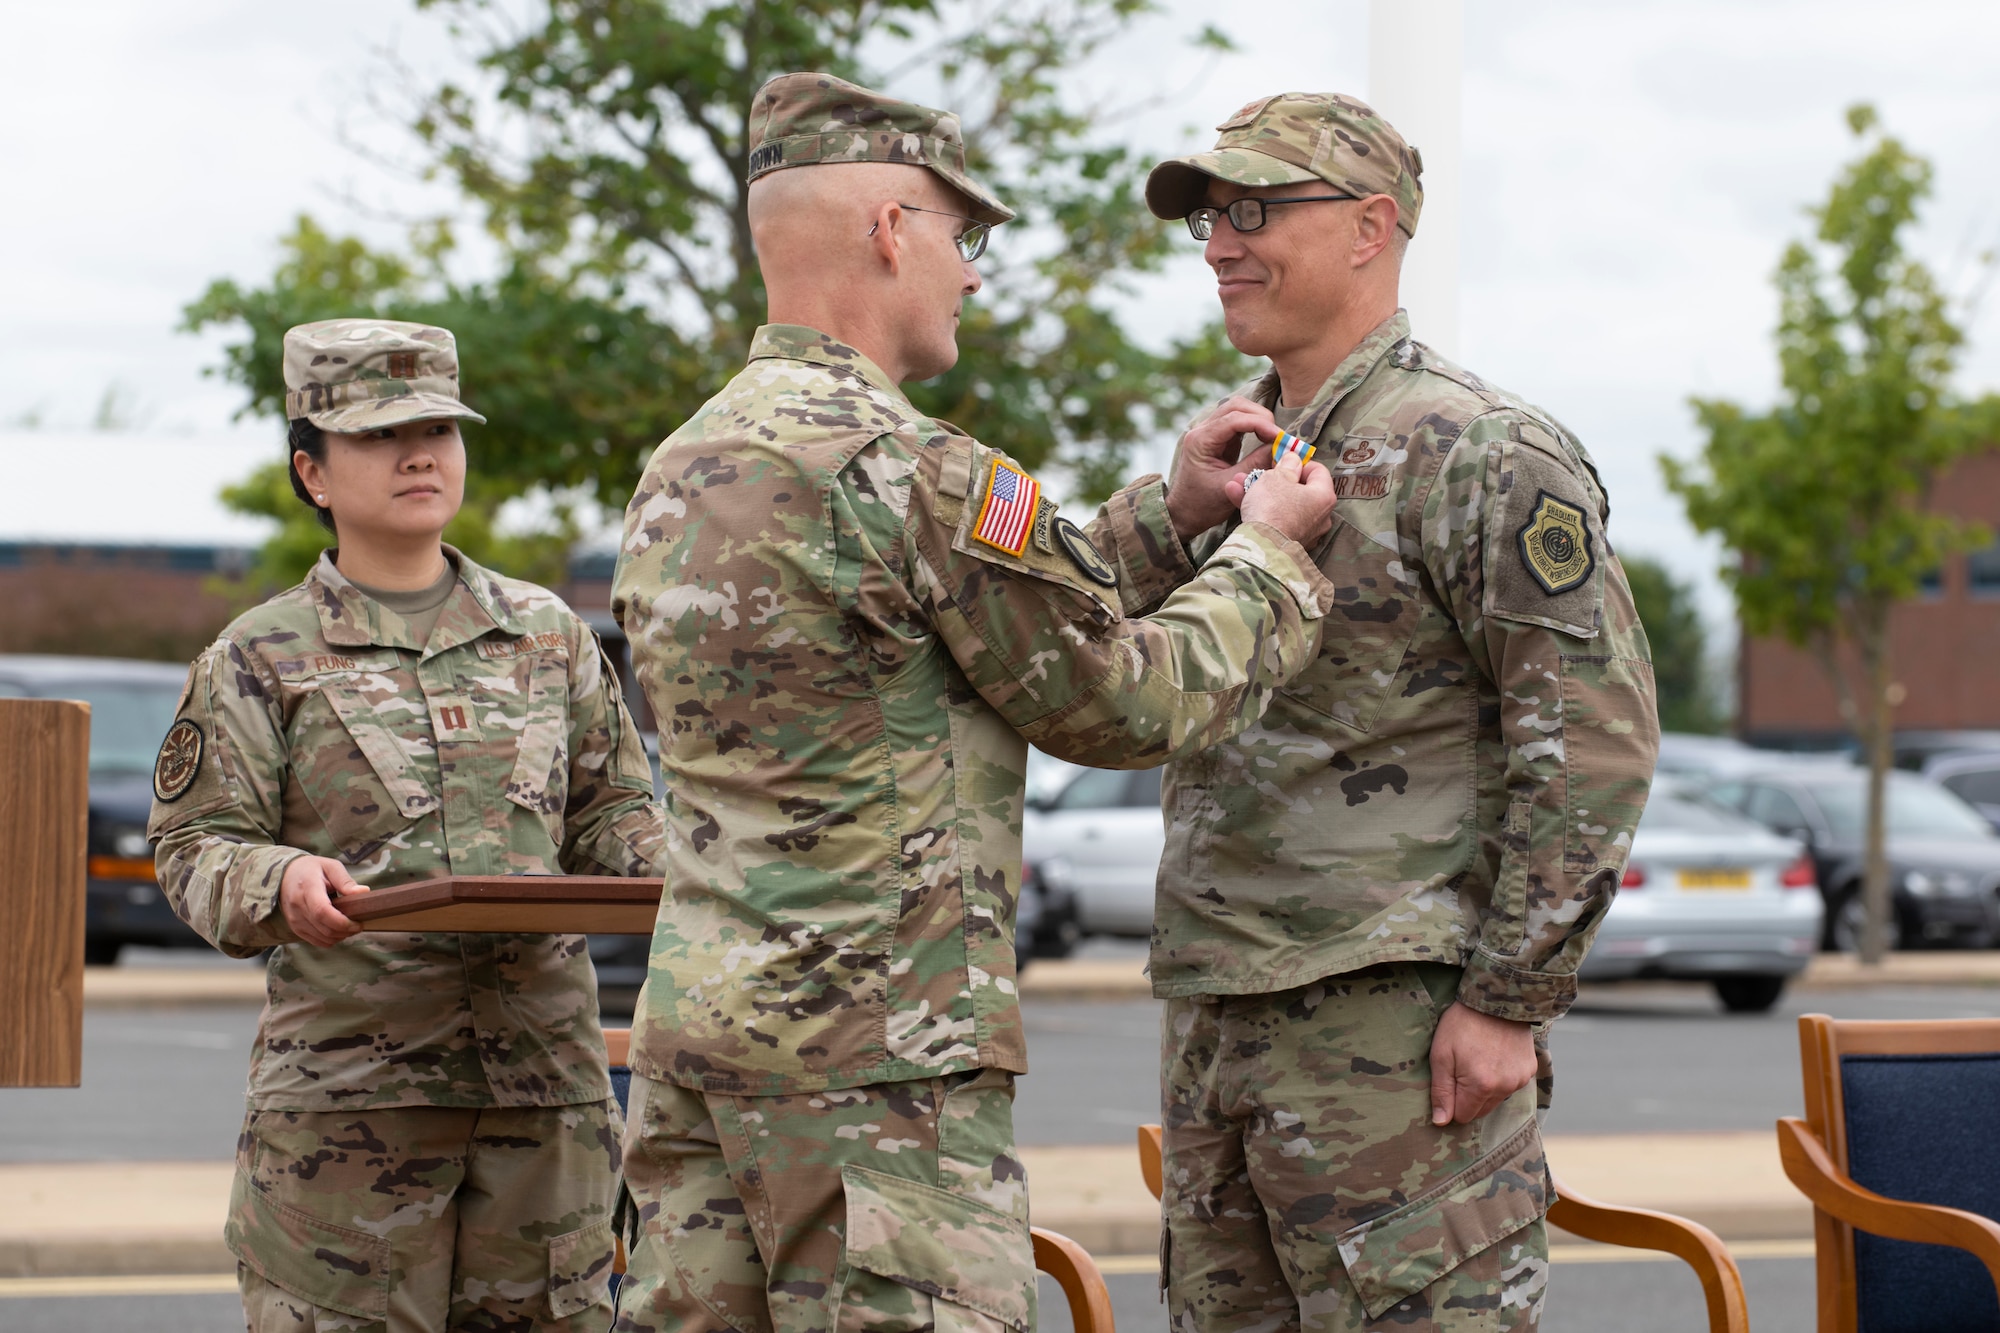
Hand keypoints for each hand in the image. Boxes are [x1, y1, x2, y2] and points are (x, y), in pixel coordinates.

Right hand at [279, 855, 367, 946]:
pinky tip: (337, 930)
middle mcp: (298, 906)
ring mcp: (295, 919)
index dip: (342, 922)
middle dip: (346, 931)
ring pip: (321, 938)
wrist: (286, 875)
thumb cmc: (311, 869)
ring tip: (349, 927)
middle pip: (324, 928)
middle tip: (358, 925)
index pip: (322, 912)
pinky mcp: (295, 927)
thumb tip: (363, 892)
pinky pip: (316, 941)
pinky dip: (330, 940)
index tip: (358, 923)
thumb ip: (346, 881)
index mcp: (307, 888)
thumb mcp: (331, 867)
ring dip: (339, 936)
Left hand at [1165, 397, 1278, 538]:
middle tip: (1279, 436)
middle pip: (1236, 406)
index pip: (1234, 419)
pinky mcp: (1218, 439)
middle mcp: (1202, 431)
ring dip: (1258, 419)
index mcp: (1200, 441)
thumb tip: (1280, 447)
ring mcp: (1209, 432)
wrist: (1184, 514)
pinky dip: (1254, 427)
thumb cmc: (1202, 505)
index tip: (1280, 437)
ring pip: (1238, 410)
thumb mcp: (1230, 485)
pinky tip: (1266, 439)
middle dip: (1261, 417)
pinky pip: (1238, 423)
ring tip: (1274, 438)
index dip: (1260, 424)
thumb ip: (1255, 464)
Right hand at [1234, 452, 1335, 549]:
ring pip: (1282, 505)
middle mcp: (1320, 516)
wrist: (1260, 547)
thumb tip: (1293, 460)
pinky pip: (1276, 521)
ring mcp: (1306, 532)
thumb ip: (1286, 465)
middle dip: (1273, 479)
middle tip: (1259, 473)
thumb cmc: (1272, 509)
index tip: (1283, 461)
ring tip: (1240, 485)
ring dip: (1261, 493)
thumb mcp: (1276, 477)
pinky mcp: (1290, 543)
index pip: (1318, 471)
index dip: (1299, 463)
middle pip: (1297, 490)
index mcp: (1323, 496)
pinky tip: (1240, 500)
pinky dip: (1262, 511)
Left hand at [1428, 1002, 1537, 1125]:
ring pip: (1496, 1100)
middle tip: (1462, 1067)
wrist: (1496, 997)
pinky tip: (1494, 1056)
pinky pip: (1511, 1086)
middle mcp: (1505, 1088)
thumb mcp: (1441, 1054)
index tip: (1449, 1080)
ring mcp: (1520, 1080)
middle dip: (1468, 1096)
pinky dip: (1501, 1077)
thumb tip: (1441, 1122)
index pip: (1463, 1116)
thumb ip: (1441, 1091)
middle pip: (1481, 1111)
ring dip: (1486, 1088)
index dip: (1452, 1102)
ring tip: (1479, 1059)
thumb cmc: (1462, 1024)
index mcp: (1481, 1086)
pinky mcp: (1530, 1070)